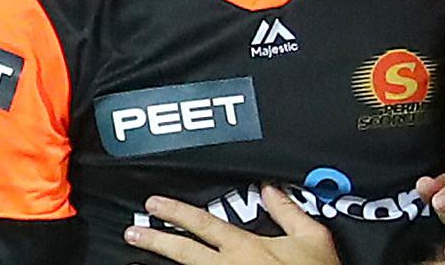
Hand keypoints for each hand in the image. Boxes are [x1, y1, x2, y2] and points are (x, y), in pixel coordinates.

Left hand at [123, 184, 340, 264]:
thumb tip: (269, 187)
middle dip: (156, 240)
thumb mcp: (312, 237)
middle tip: (132, 231)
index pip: (204, 224)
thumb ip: (287, 211)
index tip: (155, 204)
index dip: (177, 213)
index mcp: (247, 248)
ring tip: (137, 259)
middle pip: (184, 252)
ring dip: (162, 264)